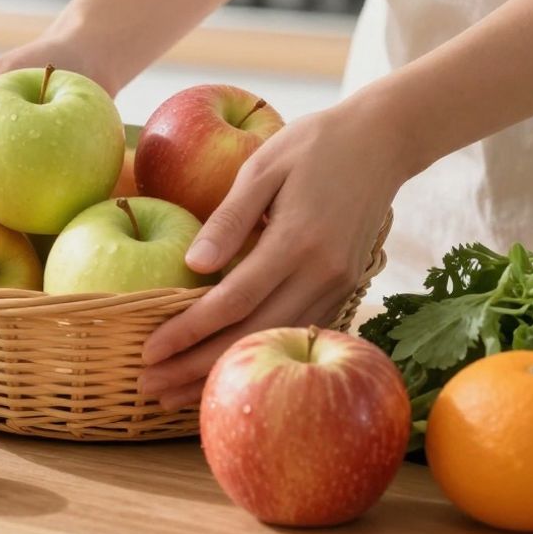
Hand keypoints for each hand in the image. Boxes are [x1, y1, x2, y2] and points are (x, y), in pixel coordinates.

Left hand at [138, 104, 406, 409]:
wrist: (384, 140)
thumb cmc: (314, 145)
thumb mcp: (262, 167)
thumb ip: (228, 219)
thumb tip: (192, 266)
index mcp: (297, 241)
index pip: (231, 302)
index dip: (187, 331)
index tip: (148, 352)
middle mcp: (322, 273)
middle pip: (251, 336)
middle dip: (196, 368)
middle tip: (148, 387)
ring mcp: (339, 287)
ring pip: (275, 344)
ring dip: (224, 372)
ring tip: (175, 393)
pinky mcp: (345, 290)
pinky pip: (296, 334)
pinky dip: (258, 357)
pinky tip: (224, 369)